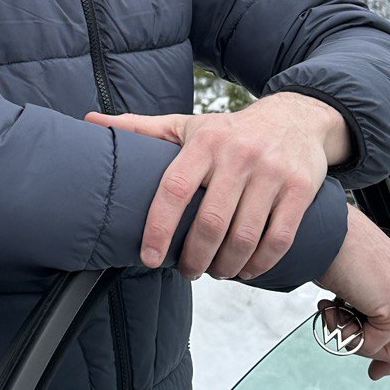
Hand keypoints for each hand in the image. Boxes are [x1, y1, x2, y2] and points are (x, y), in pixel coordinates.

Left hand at [85, 93, 346, 279]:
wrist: (296, 118)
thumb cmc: (229, 130)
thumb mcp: (186, 125)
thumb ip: (141, 128)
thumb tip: (90, 122)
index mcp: (205, 142)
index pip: (174, 189)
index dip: (159, 228)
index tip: (149, 258)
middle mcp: (238, 155)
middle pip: (211, 223)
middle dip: (195, 258)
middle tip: (187, 272)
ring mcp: (271, 173)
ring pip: (245, 237)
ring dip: (226, 266)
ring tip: (215, 272)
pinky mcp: (300, 189)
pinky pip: (278, 240)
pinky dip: (259, 265)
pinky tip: (245, 270)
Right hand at [316, 204, 389, 379]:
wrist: (321, 228)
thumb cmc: (331, 245)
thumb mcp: (358, 277)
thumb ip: (371, 300)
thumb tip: (364, 329)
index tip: (376, 367)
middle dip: (379, 356)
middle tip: (358, 358)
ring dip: (354, 340)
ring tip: (330, 313)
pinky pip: (374, 345)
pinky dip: (347, 334)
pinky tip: (330, 308)